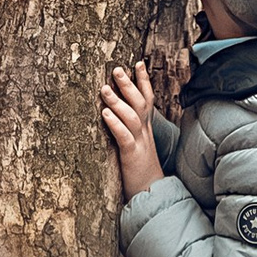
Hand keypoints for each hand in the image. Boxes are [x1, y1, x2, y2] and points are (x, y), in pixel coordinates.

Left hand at [99, 61, 160, 200]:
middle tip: (116, 69)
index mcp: (146, 128)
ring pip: (131, 117)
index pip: (147, 99)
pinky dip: (115, 124)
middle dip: (129, 85)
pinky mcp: (132, 157)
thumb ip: (131, 128)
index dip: (143, 81)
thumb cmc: (141, 169)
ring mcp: (140, 144)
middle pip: (140, 103)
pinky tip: (105, 114)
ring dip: (118, 101)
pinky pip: (124, 137)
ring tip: (104, 88)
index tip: (137, 63)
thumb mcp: (139, 145)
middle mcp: (145, 132)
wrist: (152, 193)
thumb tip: (118, 111)